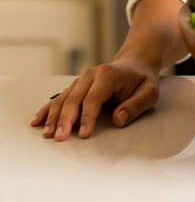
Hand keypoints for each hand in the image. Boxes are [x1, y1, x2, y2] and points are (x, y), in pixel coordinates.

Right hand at [30, 59, 159, 140]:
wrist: (137, 63)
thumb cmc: (143, 79)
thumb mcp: (150, 91)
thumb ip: (137, 105)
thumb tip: (119, 118)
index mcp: (109, 74)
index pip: (94, 98)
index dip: (88, 117)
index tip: (84, 134)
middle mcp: (92, 74)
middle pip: (75, 99)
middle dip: (66, 119)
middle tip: (60, 138)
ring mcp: (82, 79)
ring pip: (64, 99)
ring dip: (54, 117)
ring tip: (48, 134)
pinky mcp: (77, 86)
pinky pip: (59, 98)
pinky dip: (48, 109)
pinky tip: (38, 121)